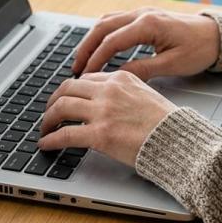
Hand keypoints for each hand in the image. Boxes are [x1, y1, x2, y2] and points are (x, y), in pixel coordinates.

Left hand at [37, 71, 176, 165]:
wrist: (177, 139)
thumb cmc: (167, 123)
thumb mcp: (145, 94)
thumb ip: (124, 92)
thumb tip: (106, 101)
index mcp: (121, 78)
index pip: (85, 79)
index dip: (70, 90)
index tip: (65, 99)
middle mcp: (109, 91)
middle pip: (67, 89)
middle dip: (53, 102)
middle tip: (49, 113)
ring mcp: (103, 112)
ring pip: (61, 107)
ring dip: (48, 119)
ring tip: (45, 129)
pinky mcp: (100, 134)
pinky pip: (65, 134)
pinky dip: (50, 139)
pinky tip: (46, 144)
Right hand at [72, 7, 220, 80]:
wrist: (218, 35)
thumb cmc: (200, 49)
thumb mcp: (172, 65)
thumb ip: (143, 69)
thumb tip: (117, 77)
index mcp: (149, 24)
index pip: (112, 41)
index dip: (96, 59)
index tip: (85, 75)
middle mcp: (142, 14)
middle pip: (103, 27)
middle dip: (86, 47)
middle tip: (75, 68)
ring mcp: (142, 12)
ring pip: (106, 21)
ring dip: (92, 39)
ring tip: (82, 60)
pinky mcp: (144, 16)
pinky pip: (116, 21)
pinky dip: (103, 34)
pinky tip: (97, 47)